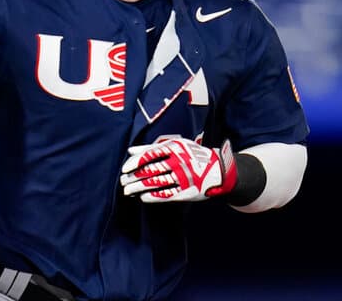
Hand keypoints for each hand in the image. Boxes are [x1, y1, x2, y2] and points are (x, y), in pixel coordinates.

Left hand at [120, 137, 237, 202]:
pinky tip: (143, 197)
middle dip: (134, 177)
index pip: (150, 154)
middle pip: (151, 170)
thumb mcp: (175, 145)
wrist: (218, 169)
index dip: (135, 162)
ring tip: (128, 191)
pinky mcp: (188, 191)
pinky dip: (153, 196)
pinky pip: (167, 194)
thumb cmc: (192, 154)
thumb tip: (130, 151)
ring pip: (157, 183)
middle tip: (123, 182)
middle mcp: (179, 161)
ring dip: (140, 188)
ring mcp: (184, 177)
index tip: (124, 169)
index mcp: (175, 147)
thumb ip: (152, 147)